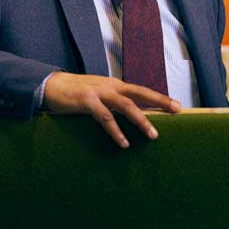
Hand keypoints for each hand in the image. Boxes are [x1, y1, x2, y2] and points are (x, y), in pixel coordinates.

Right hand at [43, 72, 180, 148]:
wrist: (51, 85)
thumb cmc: (77, 93)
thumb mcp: (98, 95)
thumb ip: (113, 102)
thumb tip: (131, 115)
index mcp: (114, 85)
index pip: (141, 90)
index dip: (159, 97)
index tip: (177, 105)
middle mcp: (110, 86)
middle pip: (139, 92)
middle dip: (159, 101)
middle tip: (177, 110)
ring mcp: (99, 92)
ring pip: (125, 105)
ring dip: (140, 120)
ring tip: (153, 135)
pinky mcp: (87, 100)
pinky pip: (105, 117)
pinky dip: (115, 130)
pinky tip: (123, 143)